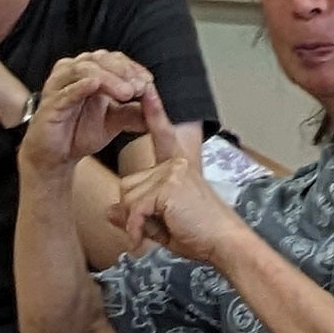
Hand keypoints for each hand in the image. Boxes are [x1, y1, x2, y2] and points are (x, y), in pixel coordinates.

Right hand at [22, 48, 157, 177]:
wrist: (55, 156)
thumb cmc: (80, 132)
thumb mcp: (114, 122)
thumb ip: (133, 112)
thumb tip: (159, 109)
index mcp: (89, 71)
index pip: (113, 60)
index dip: (131, 68)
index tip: (148, 82)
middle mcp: (72, 71)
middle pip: (100, 60)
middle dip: (123, 72)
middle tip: (140, 87)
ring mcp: (58, 85)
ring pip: (84, 70)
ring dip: (108, 78)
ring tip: (126, 92)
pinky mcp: (49, 103)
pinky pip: (66, 91)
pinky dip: (81, 86)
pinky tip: (95, 86)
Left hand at [105, 115, 236, 263]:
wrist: (224, 243)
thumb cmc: (201, 234)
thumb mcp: (161, 222)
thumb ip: (136, 214)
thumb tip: (109, 210)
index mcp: (177, 166)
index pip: (162, 135)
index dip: (154, 112)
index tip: (148, 89)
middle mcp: (175, 164)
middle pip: (127, 183)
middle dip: (133, 210)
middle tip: (158, 225)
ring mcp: (171, 172)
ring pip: (127, 196)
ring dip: (135, 220)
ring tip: (162, 228)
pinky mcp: (167, 186)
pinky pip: (135, 209)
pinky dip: (136, 229)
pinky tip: (146, 239)